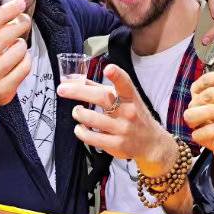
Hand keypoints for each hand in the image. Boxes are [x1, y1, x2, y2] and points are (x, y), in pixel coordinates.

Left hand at [59, 64, 176, 174]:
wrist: (151, 143)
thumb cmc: (132, 114)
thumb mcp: (122, 98)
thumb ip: (98, 87)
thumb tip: (72, 78)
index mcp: (130, 96)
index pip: (125, 83)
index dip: (117, 75)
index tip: (108, 68)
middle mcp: (128, 111)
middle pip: (102, 98)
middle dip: (79, 92)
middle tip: (62, 89)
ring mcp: (123, 129)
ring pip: (92, 119)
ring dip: (79, 113)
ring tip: (77, 111)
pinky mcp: (116, 145)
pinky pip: (92, 137)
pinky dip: (81, 131)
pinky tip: (80, 127)